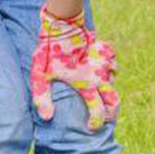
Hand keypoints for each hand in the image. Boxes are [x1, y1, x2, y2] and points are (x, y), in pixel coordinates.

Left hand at [31, 6, 119, 129]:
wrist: (62, 26)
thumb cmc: (50, 52)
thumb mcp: (40, 76)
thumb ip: (42, 98)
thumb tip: (47, 118)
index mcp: (85, 84)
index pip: (97, 110)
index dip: (96, 122)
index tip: (91, 127)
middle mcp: (99, 76)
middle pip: (114, 100)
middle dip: (113, 112)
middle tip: (106, 117)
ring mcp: (104, 63)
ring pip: (114, 80)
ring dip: (109, 87)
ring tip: (100, 92)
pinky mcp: (105, 51)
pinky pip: (113, 62)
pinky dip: (109, 67)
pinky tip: (102, 69)